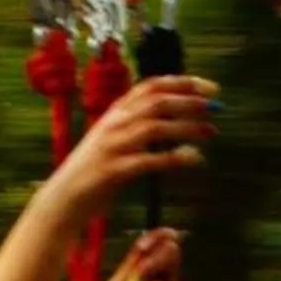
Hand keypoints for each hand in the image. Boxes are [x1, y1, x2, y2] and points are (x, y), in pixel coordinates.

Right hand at [36, 76, 218, 234]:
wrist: (66, 197)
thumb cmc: (97, 170)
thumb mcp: (116, 140)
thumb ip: (141, 127)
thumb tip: (177, 124)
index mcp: (116, 112)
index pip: (151, 86)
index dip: (182, 83)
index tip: (209, 87)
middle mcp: (114, 123)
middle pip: (156, 102)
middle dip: (189, 101)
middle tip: (215, 106)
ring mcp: (113, 146)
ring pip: (155, 127)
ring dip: (186, 127)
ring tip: (211, 130)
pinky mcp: (115, 171)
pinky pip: (150, 160)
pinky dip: (174, 158)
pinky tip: (194, 158)